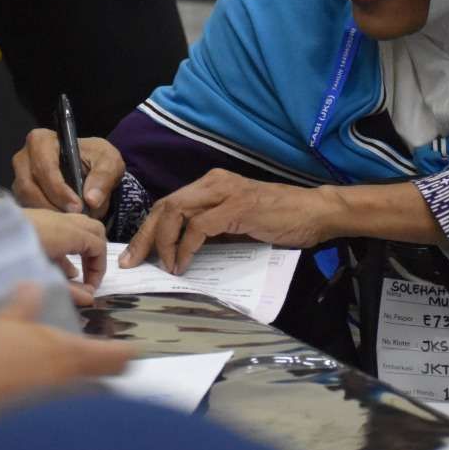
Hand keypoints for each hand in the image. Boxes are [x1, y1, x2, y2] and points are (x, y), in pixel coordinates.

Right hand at [0, 283, 132, 449]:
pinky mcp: (32, 418)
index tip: (131, 344)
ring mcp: (51, 405)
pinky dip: (58, 396)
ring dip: (84, 382)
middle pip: (108, 379)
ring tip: (68, 366)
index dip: (128, 350)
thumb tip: (32, 287)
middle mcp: (67, 383)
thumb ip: (23, 306)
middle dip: (110, 367)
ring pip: (83, 394)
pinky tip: (37, 383)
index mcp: (67, 354)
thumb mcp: (4, 321)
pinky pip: (58, 406)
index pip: (119, 357)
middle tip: (104, 353)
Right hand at [11, 130, 126, 216]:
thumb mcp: (109, 161)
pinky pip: (27, 209)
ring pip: (26, 201)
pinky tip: (61, 223)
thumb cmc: (97, 160)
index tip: (77, 207)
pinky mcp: (20, 195)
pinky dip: (44, 219)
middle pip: (29, 186)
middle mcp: (23, 158)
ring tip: (70, 222)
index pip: (44, 168)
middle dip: (53, 205)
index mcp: (41, 141)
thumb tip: (92, 200)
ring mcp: (19, 178)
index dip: (59, 190)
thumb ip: (104, 177)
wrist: (93, 170)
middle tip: (74, 218)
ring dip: (49, 213)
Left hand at [20, 208, 107, 303]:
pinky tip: (54, 267)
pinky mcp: (33, 222)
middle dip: (96, 253)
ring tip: (73, 275)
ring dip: (80, 249)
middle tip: (90, 276)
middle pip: (93, 229)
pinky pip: (59, 230)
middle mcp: (60, 221)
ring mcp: (46, 219)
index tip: (91, 288)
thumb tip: (89, 299)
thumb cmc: (12, 257)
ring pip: (76, 228)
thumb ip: (66, 289)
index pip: (98, 245)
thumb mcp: (40, 276)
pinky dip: (64, 246)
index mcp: (67, 232)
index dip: (99, 268)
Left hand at [120, 168, 340, 274]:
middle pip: (165, 206)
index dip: (149, 229)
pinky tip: (184, 264)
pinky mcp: (236, 207)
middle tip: (133, 262)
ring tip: (162, 266)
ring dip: (162, 242)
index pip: (169, 204)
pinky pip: (197, 227)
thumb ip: (212, 229)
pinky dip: (185, 247)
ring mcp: (225, 192)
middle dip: (145, 236)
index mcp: (212, 183)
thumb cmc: (281, 219)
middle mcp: (214, 182)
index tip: (136, 254)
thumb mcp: (238, 223)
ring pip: (175, 212)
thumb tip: (182, 251)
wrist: (315, 212)